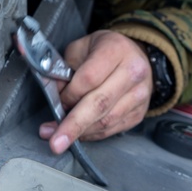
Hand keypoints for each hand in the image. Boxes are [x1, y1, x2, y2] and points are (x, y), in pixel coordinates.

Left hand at [38, 30, 151, 153]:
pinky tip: (78, 134)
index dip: (69, 95)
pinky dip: (92, 134)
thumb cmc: (103, 50)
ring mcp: (139, 95)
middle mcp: (132, 73)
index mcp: (116, 51)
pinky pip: (112, 129)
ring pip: (106, 121)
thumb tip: (53, 95)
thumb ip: (64, 69)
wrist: (135, 55)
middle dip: (73, 125)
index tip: (55, 103)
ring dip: (80, 133)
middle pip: (99, 104)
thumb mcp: (80, 48)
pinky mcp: (138, 113)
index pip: (89, 79)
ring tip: (59, 137)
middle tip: (55, 142)